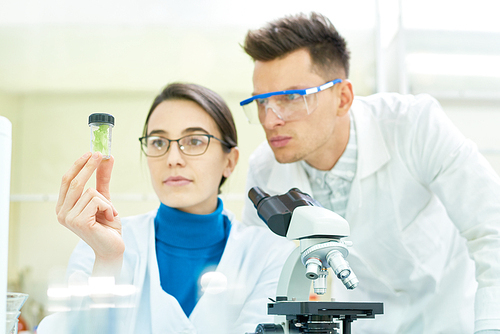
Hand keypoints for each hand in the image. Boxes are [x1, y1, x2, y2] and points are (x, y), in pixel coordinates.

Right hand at [56, 152, 124, 276]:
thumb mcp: (105, 199)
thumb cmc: (107, 225)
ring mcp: (69, 218)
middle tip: (101, 154)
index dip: (78, 165)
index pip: (67, 181)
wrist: (113, 248)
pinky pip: (97, 201)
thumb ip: (102, 179)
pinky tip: (108, 219)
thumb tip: (106, 158)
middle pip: (75, 182)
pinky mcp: (79, 222)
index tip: (91, 153)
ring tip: (108, 214)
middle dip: (89, 166)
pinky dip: (108, 207)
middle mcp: (62, 213)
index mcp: (64, 206)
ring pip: (91, 192)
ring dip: (106, 201)